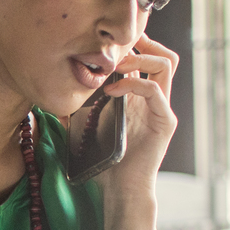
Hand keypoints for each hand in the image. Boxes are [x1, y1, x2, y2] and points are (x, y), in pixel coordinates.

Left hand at [97, 33, 178, 194]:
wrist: (120, 188)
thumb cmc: (106, 160)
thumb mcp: (92, 122)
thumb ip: (88, 102)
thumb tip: (63, 86)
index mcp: (142, 98)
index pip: (150, 59)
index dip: (135, 45)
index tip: (111, 41)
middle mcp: (157, 100)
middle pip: (165, 56)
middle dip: (144, 43)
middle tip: (118, 48)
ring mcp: (163, 109)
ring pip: (166, 65)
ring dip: (139, 59)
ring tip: (115, 68)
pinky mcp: (164, 121)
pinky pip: (154, 91)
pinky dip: (132, 84)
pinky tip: (111, 92)